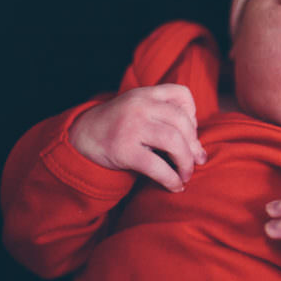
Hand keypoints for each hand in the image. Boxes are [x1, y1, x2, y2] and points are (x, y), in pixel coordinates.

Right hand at [69, 84, 206, 191]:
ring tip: (187, 175)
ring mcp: (131, 127)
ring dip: (186, 163)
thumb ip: (165, 118)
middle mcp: (139, 106)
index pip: (182, 94)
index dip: (193, 114)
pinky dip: (171, 179)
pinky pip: (156, 166)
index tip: (189, 133)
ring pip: (173, 142)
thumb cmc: (119, 126)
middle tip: (197, 161)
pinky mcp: (123, 150)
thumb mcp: (139, 110)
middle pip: (182, 122)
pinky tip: (175, 186)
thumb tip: (199, 151)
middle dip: (194, 145)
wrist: (81, 137)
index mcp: (145, 94)